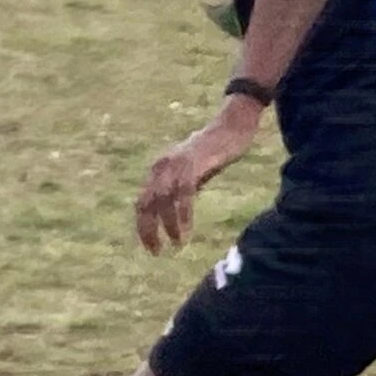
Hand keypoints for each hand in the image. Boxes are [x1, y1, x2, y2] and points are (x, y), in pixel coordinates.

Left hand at [134, 106, 259, 253]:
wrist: (233, 124)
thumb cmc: (218, 148)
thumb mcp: (195, 170)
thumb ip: (184, 186)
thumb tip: (178, 211)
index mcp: (159, 168)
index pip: (142, 202)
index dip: (144, 226)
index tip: (152, 246)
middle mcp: (162, 166)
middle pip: (146, 203)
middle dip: (149, 230)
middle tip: (157, 251)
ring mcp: (176, 164)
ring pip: (163, 201)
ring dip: (168, 225)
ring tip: (177, 243)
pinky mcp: (192, 163)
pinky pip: (183, 194)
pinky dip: (183, 214)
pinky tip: (187, 229)